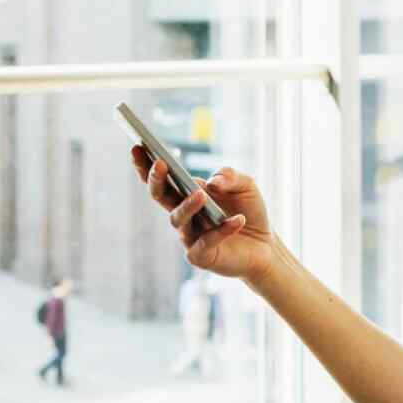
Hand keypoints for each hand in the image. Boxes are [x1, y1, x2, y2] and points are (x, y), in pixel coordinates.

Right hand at [132, 146, 285, 283]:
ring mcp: (188, 237)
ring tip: (201, 194)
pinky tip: (238, 220)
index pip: (162, 179)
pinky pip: (207, 242)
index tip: (137, 146)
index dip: (146, 164)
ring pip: (178, 219)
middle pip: (160, 197)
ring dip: (188, 205)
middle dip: (156, 180)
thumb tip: (212, 182)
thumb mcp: (245, 185)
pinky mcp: (201, 256)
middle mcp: (183, 215)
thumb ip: (230, 176)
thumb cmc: (249, 211)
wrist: (265, 246)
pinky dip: (223, 230)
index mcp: (186, 194)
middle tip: (160, 164)